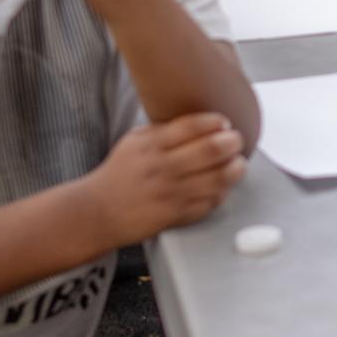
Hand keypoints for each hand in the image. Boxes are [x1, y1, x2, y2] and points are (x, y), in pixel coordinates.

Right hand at [82, 113, 247, 244]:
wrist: (98, 211)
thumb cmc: (119, 174)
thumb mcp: (135, 142)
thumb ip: (164, 131)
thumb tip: (200, 121)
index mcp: (152, 145)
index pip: (192, 126)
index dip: (215, 122)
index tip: (224, 122)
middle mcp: (163, 168)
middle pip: (210, 150)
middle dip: (232, 142)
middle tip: (236, 140)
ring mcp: (170, 193)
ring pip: (216, 179)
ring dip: (234, 169)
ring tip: (238, 163)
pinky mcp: (175, 215)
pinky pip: (208, 203)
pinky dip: (221, 193)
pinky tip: (222, 186)